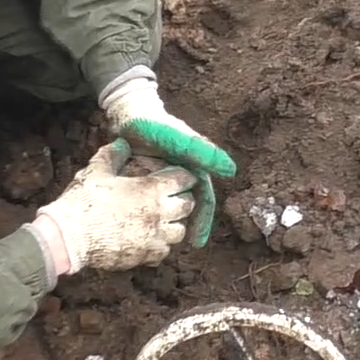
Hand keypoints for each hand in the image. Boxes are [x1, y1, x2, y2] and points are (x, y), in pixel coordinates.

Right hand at [34, 141, 197, 274]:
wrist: (69, 237)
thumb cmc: (83, 201)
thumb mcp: (96, 170)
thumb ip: (113, 154)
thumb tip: (123, 144)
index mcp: (150, 189)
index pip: (183, 180)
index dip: (184, 177)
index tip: (181, 176)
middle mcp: (158, 213)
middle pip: (187, 206)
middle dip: (184, 200)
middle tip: (174, 197)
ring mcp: (154, 238)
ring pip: (180, 232)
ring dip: (175, 225)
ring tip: (164, 221)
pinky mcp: (145, 256)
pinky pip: (164, 252)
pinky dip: (161, 245)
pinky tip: (150, 240)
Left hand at [99, 74, 235, 247]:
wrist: (128, 112)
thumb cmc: (156, 125)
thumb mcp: (181, 141)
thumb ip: (205, 153)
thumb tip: (231, 171)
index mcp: (195, 166)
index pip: (203, 200)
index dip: (202, 222)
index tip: (197, 242)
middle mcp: (182, 172)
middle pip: (187, 205)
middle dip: (185, 225)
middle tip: (177, 246)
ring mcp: (164, 174)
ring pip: (170, 203)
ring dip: (168, 220)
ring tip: (161, 240)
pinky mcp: (147, 175)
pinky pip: (152, 199)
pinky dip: (151, 212)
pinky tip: (143, 225)